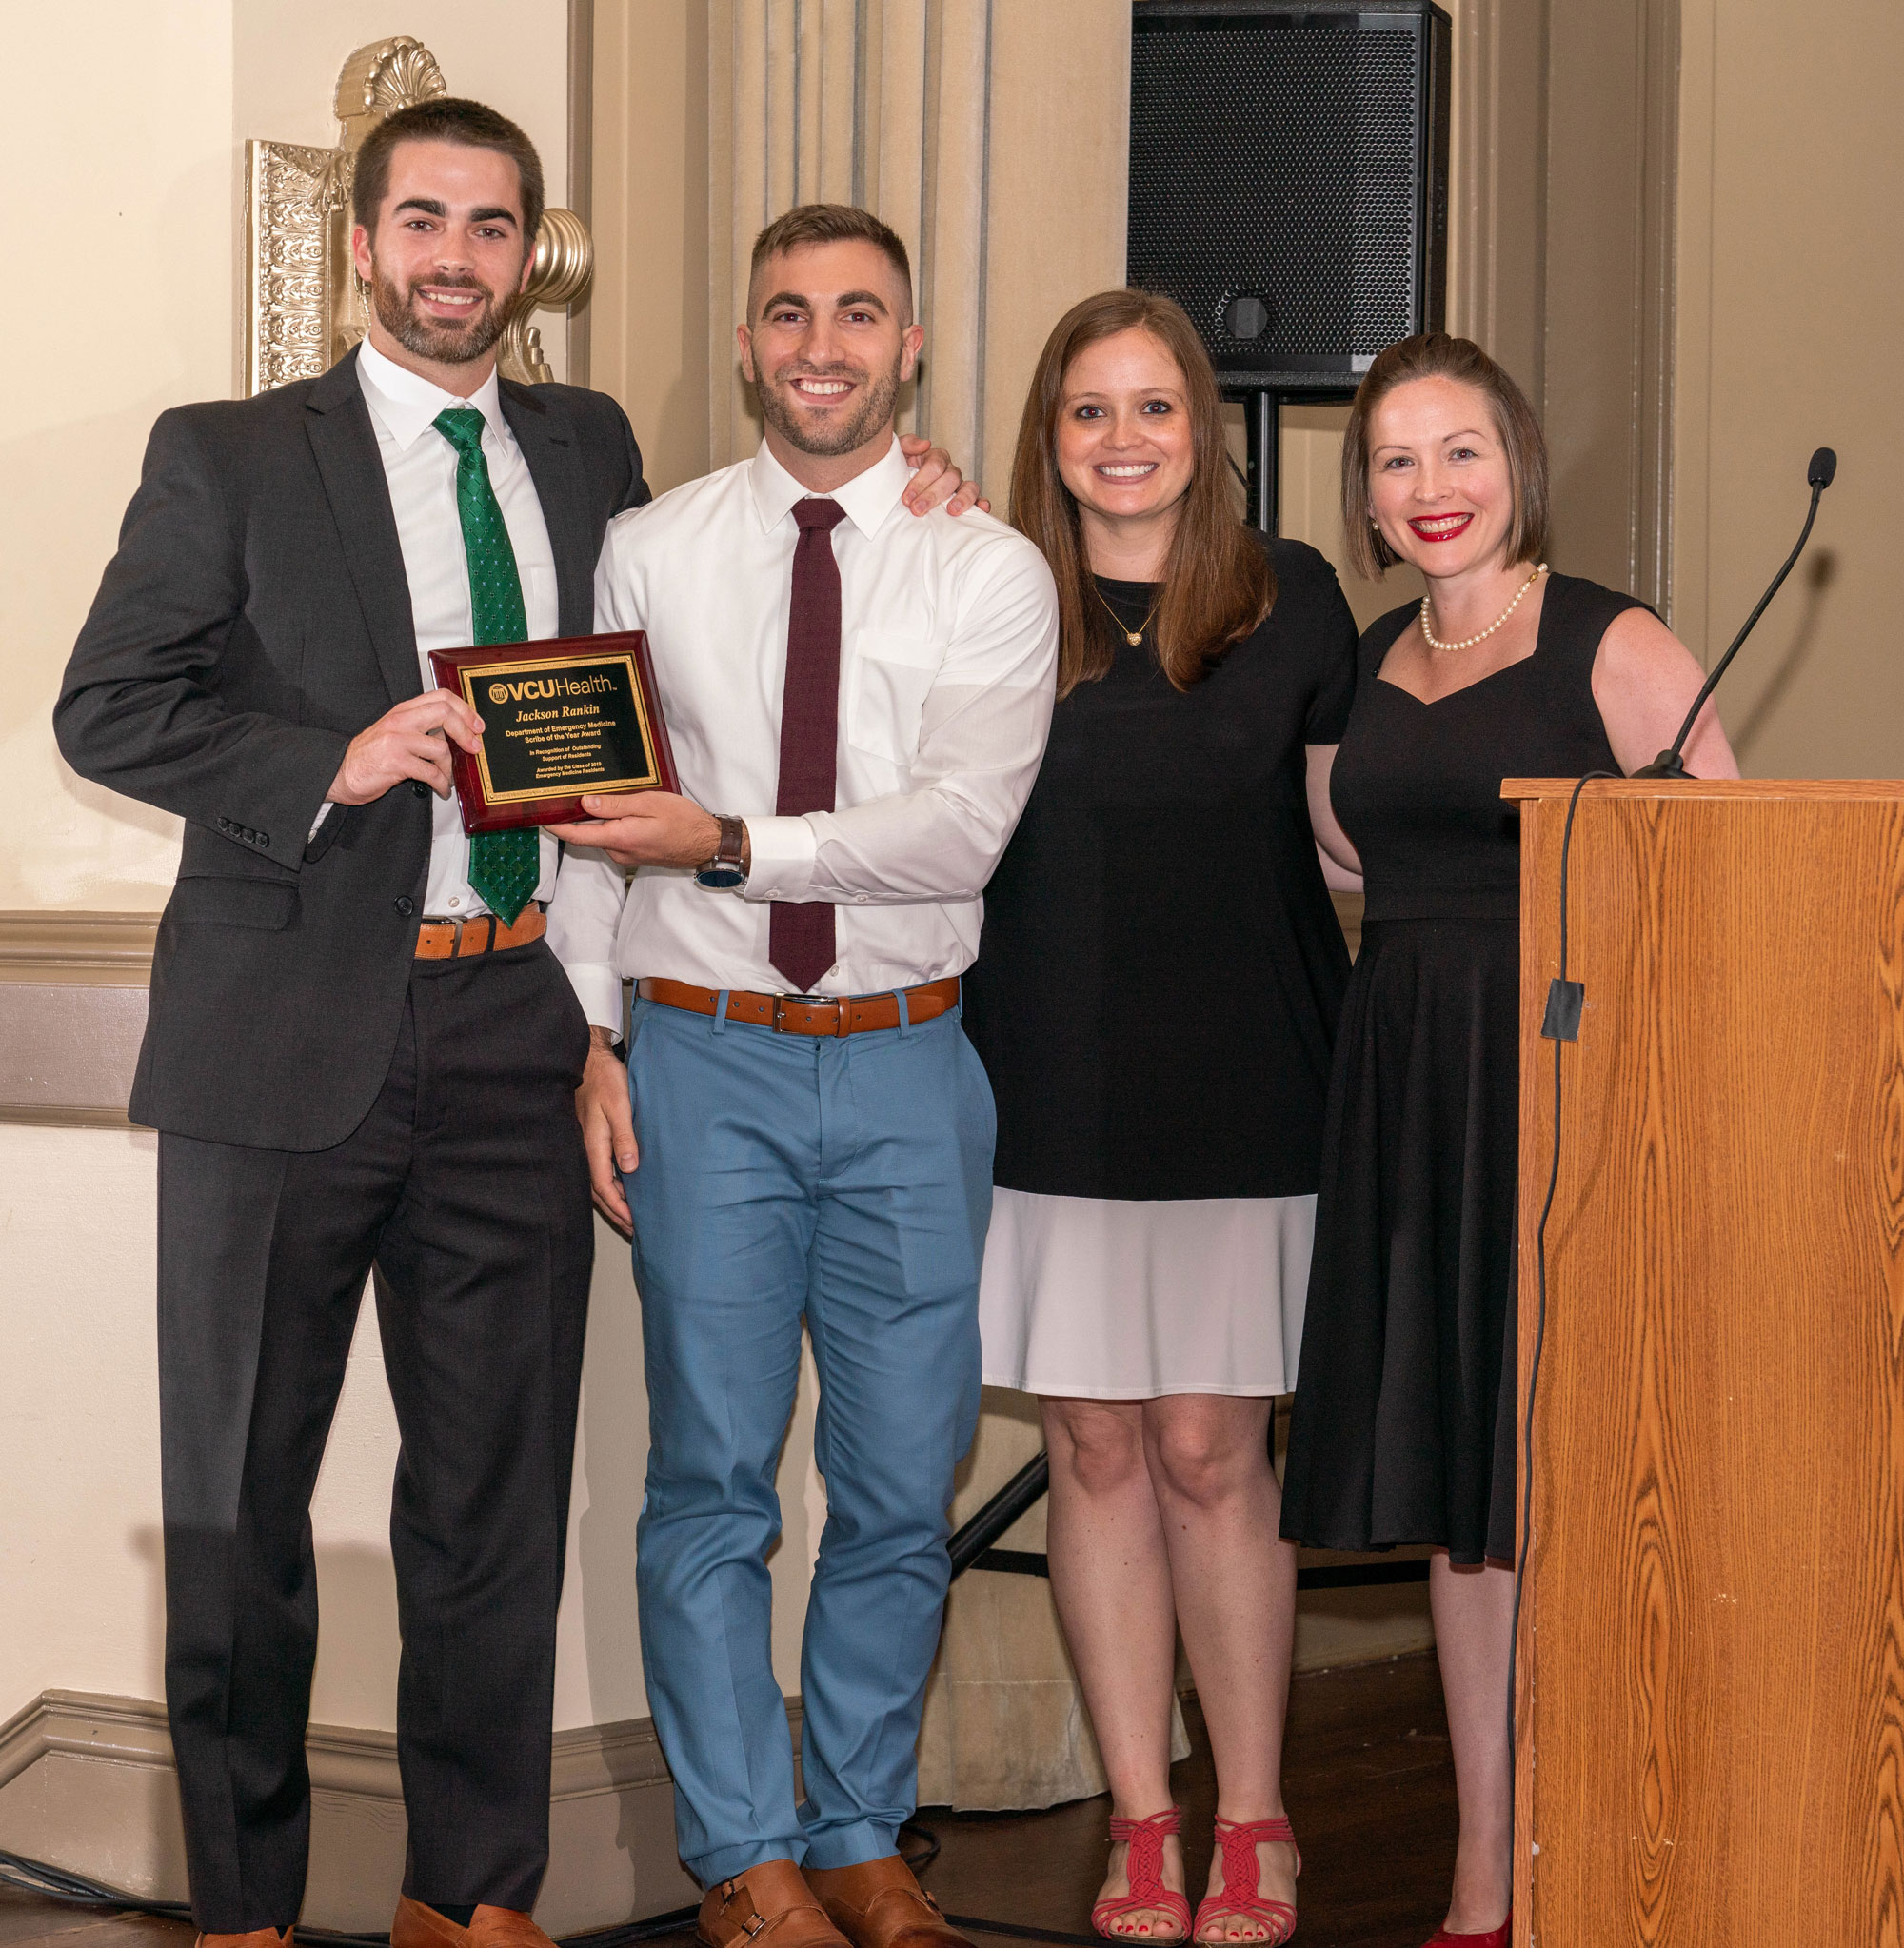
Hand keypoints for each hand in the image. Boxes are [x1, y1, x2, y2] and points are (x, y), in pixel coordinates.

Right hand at [328, 690, 483, 803]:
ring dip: (450, 768)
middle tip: (475, 747)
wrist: (339, 771)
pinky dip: (441, 783)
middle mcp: (401, 720)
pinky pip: (430, 772)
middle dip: (466, 732)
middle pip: (445, 713)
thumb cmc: (369, 756)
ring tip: (447, 778)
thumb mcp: (395, 732)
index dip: (465, 709)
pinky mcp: (395, 761)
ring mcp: (397, 740)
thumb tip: (453, 735)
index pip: (441, 697)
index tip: (477, 725)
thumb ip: (421, 728)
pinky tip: (440, 788)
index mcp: (403, 710)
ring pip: (440, 747)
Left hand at [546, 791, 720, 869]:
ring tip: (590, 794)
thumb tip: (585, 803)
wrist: (707, 844)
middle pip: (586, 834)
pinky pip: (614, 837)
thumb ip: (615, 804)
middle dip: (574, 816)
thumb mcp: (649, 804)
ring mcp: (627, 854)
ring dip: (594, 819)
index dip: (554, 825)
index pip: (576, 834)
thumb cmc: (684, 822)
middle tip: (564, 793)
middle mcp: (619, 851)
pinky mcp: (635, 853)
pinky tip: (614, 808)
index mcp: (619, 837)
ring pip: (601, 835)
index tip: (538, 815)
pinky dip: (609, 824)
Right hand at [576, 1027, 636, 1234]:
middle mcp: (586, 1149)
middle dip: (615, 1212)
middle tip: (633, 1229)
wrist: (588, 1060)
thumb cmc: (605, 1080)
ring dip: (612, 1200)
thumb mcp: (619, 1105)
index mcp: (592, 1144)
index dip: (619, 1207)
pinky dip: (609, 1185)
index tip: (634, 1223)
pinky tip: (620, 1186)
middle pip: (599, 1191)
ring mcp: (586, 1144)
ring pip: (597, 1182)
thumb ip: (624, 1136)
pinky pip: (598, 1170)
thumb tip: (630, 1167)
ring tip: (627, 1216)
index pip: (605, 1187)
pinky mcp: (589, 1138)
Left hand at [897, 433, 988, 516]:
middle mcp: (950, 470)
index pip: (934, 465)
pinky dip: (982, 503)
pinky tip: (982, 509)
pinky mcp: (966, 501)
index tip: (907, 499)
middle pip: (950, 478)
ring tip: (952, 511)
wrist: (897, 488)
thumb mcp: (897, 455)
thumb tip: (925, 444)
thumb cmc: (898, 473)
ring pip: (969, 487)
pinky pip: (978, 499)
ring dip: (962, 499)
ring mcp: (959, 486)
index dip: (921, 482)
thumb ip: (907, 444)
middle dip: (933, 495)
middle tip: (917, 509)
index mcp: (935, 458)